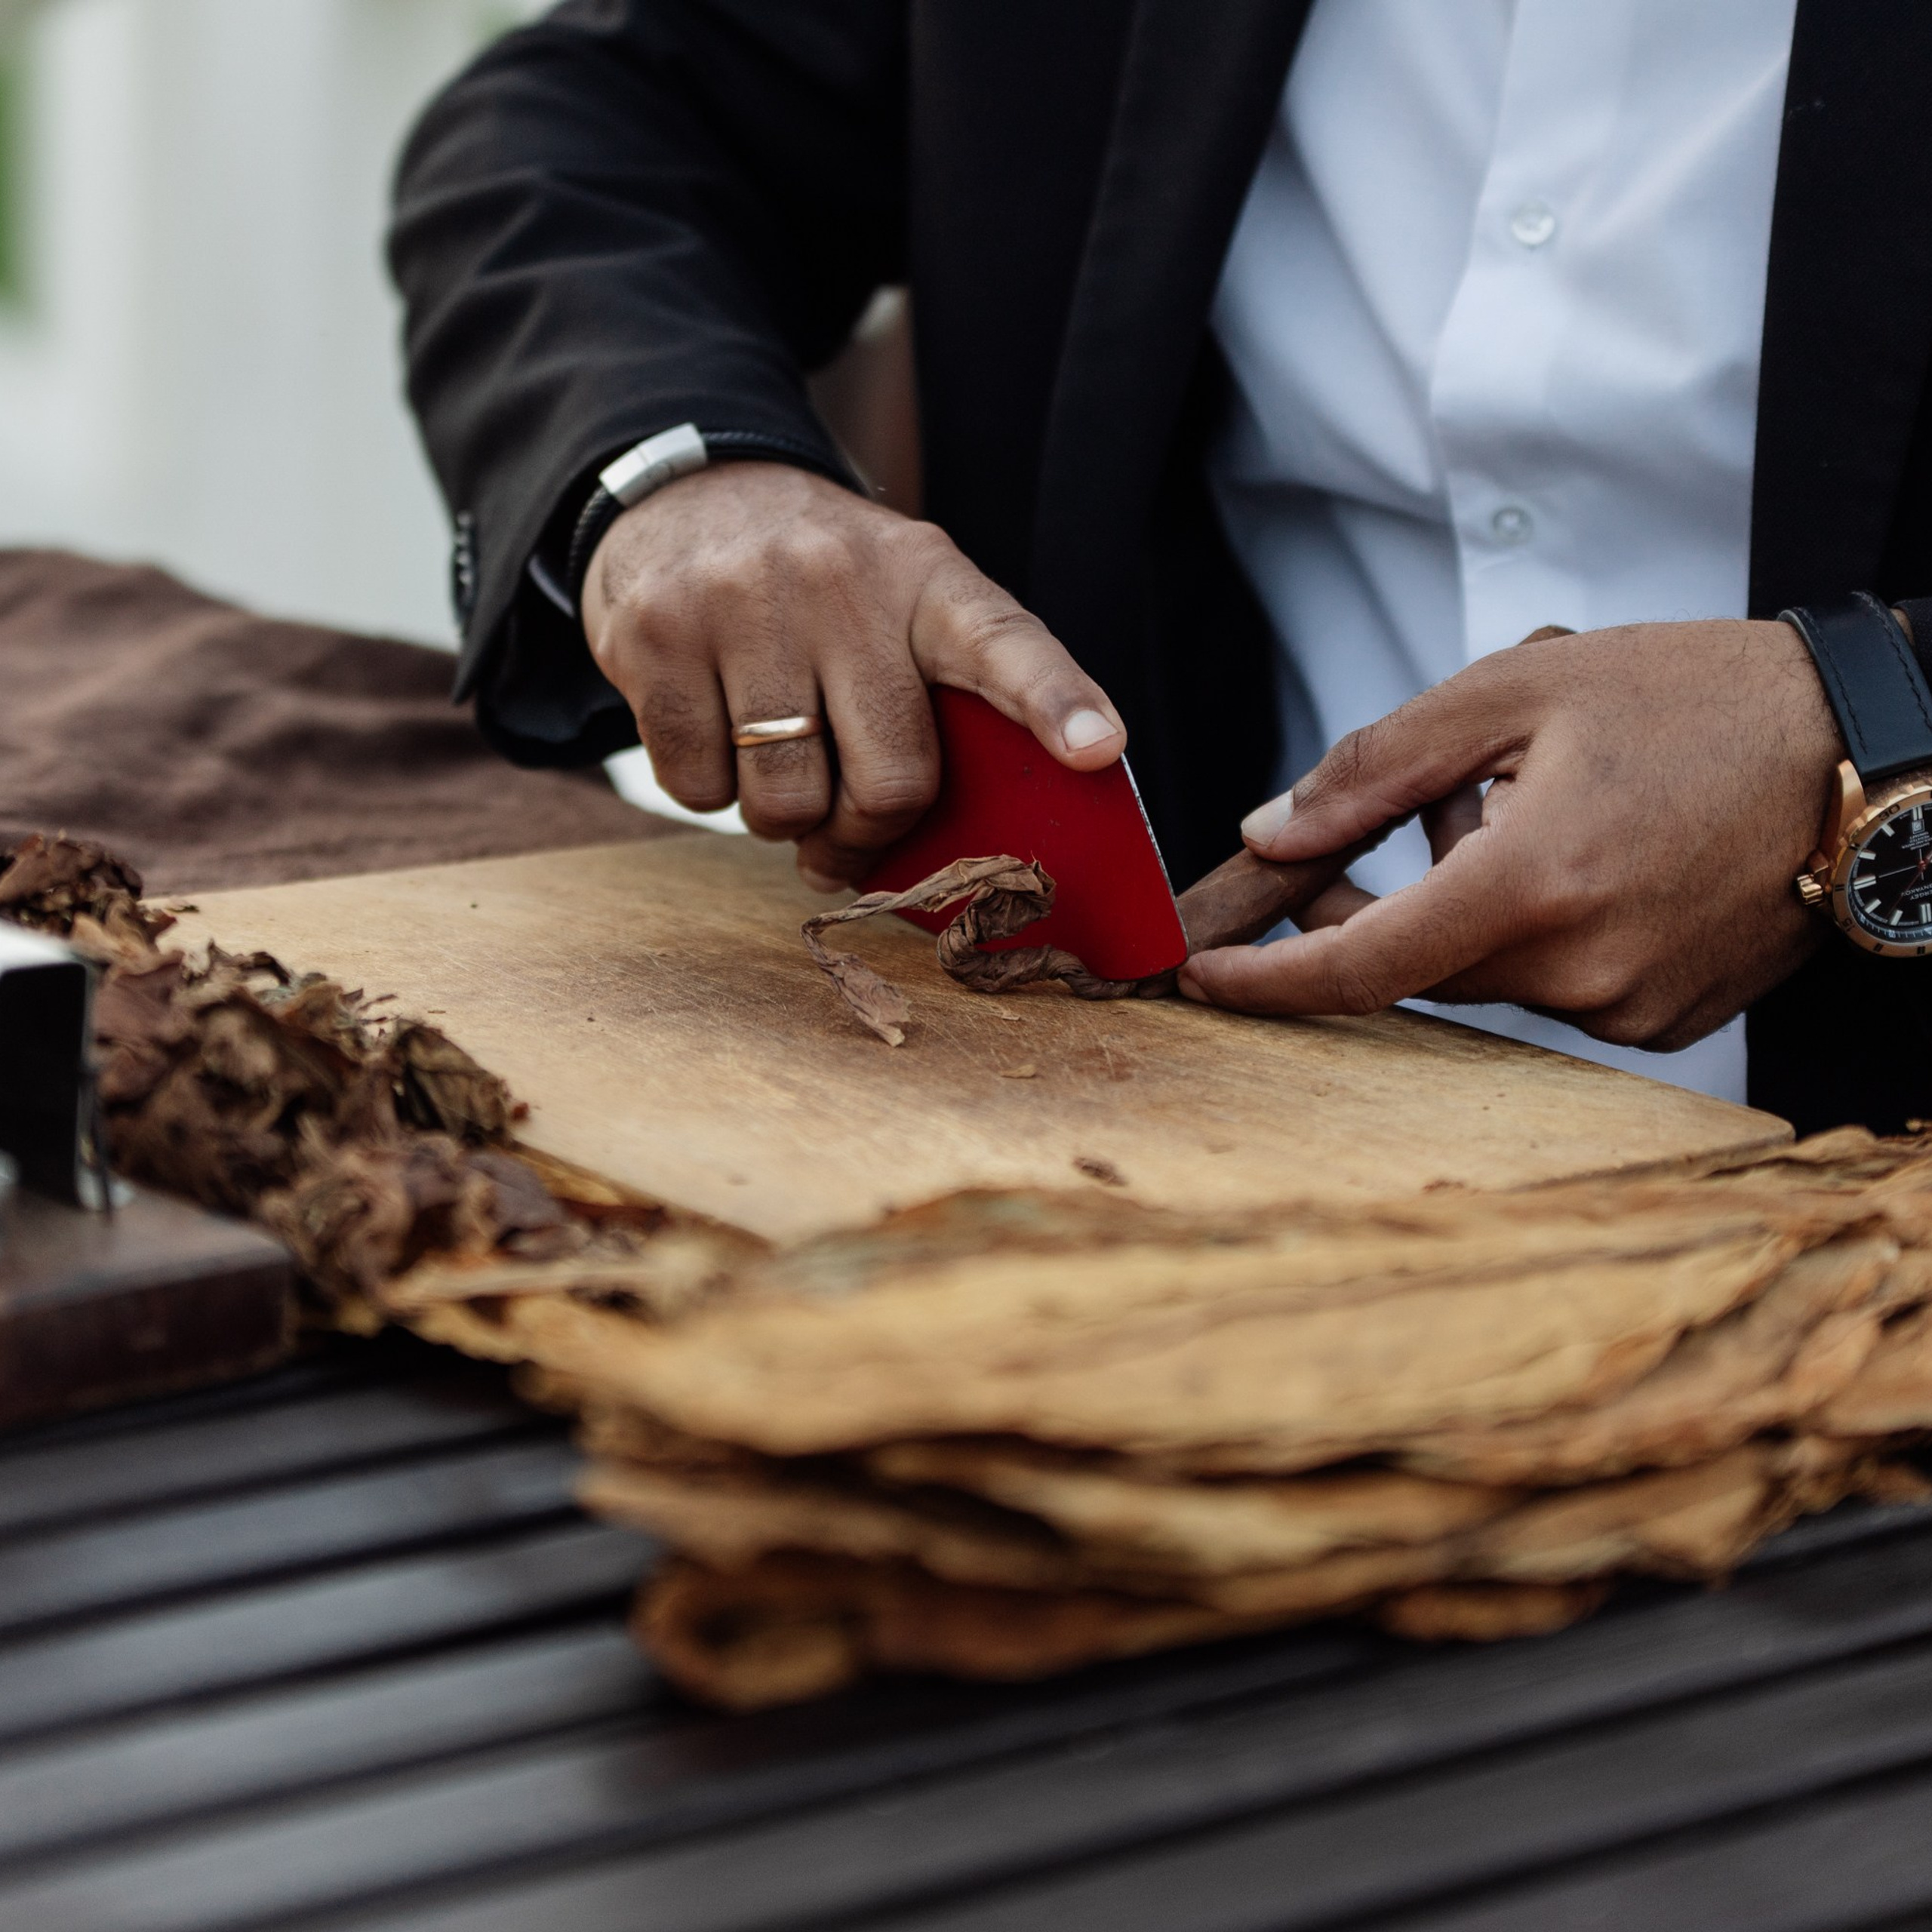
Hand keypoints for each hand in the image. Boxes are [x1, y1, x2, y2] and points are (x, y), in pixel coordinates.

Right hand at [582, 462, 1125, 888]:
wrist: (685, 493)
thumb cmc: (820, 587)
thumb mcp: (900, 603)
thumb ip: (938, 702)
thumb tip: (923, 849)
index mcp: (926, 579)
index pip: (1004, 642)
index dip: (1057, 701)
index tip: (1098, 748)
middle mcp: (837, 581)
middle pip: (890, 781)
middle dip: (867, 830)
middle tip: (847, 818)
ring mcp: (739, 604)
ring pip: (784, 804)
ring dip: (782, 817)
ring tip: (774, 754)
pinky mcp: (652, 637)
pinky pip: (695, 791)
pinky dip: (707, 791)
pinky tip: (712, 727)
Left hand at [1178, 619, 1842, 1051]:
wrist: (1864, 747)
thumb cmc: (1695, 699)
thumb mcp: (1514, 693)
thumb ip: (1376, 767)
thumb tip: (1271, 835)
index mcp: (1534, 884)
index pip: (1359, 967)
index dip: (1268, 979)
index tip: (1203, 977)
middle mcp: (1583, 968)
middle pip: (1420, 962)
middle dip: (1386, 900)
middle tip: (1400, 824)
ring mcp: (1634, 1005)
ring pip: (1489, 972)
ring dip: (1476, 904)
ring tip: (1542, 807)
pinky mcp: (1672, 1020)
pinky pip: (1558, 987)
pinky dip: (1543, 931)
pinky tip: (1595, 857)